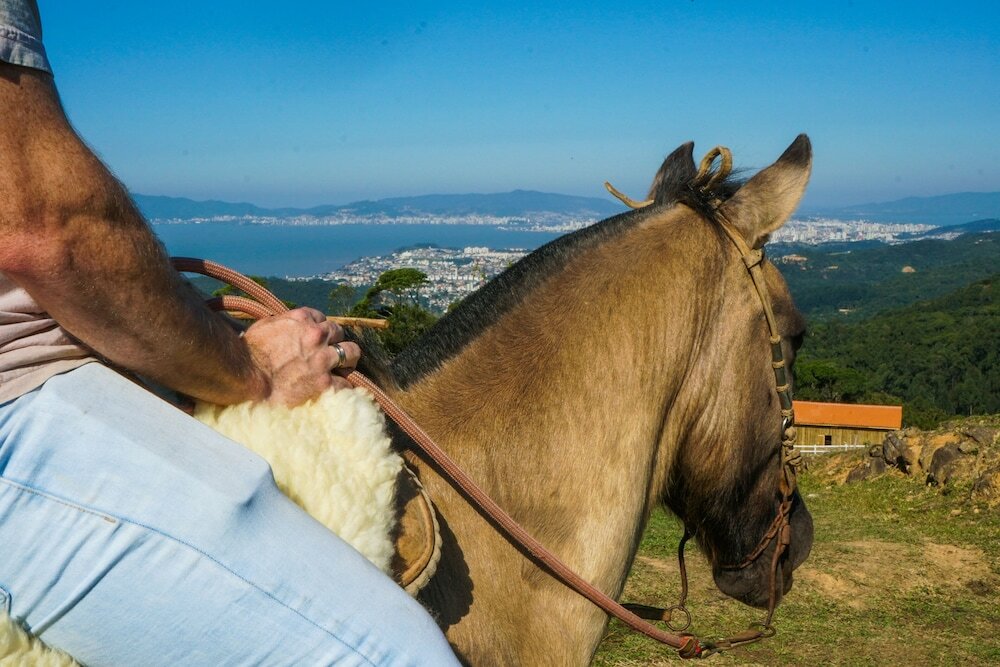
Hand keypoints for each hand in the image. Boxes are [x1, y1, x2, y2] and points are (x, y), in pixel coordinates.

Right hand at [242, 307, 360, 405]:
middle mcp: (316, 335)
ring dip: (348, 360)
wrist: (244, 377)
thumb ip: (283, 324)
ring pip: (351, 353)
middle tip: (332, 352)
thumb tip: (287, 328)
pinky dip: (343, 385)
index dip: (319, 329)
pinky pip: (346, 382)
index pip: (321, 318)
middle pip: (339, 333)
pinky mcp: (324, 383)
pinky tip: (339, 388)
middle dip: (335, 341)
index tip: (317, 339)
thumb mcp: (265, 326)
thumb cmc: (247, 353)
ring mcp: (322, 359)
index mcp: (301, 319)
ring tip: (345, 368)